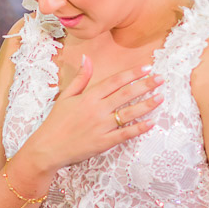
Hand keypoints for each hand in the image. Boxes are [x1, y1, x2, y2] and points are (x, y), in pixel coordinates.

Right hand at [21, 57, 161, 173]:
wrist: (47, 148)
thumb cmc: (56, 122)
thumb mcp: (66, 96)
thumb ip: (80, 78)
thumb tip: (86, 58)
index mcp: (88, 97)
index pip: (115, 81)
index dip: (132, 73)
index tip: (147, 67)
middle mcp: (97, 109)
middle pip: (126, 94)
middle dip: (146, 85)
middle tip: (161, 79)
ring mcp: (101, 126)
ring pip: (129, 113)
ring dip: (147, 105)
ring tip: (161, 97)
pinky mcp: (104, 142)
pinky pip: (125, 134)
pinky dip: (139, 129)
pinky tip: (151, 123)